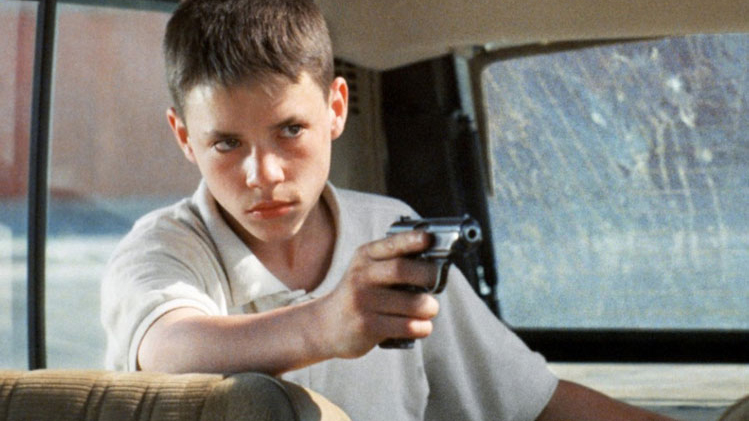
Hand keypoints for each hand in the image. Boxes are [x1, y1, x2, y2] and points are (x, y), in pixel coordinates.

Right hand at [317, 230, 439, 358]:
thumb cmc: (359, 295)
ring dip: (429, 307)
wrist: (325, 325)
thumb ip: (393, 263)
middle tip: (436, 282)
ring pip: (412, 303)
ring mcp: (363, 301)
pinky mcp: (367, 326)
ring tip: (429, 309)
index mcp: (365, 257)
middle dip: (429, 275)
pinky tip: (421, 326)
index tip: (429, 239)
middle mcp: (362, 276)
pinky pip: (407, 326)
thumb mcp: (367, 271)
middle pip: (403, 270)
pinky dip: (422, 327)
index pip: (391, 244)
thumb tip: (434, 263)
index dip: (412, 240)